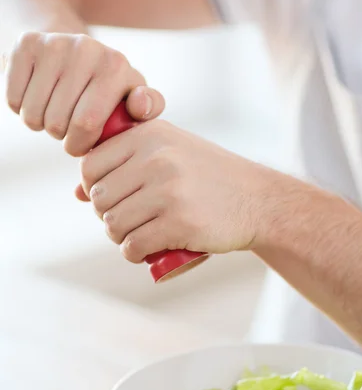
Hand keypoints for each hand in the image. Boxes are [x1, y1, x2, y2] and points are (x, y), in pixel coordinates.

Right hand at [3, 32, 164, 155]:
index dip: (79, 145)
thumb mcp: (132, 99)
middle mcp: (87, 49)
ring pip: (33, 114)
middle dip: (61, 136)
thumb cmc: (108, 89)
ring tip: (55, 112)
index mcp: (116, 66)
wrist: (74, 50)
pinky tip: (38, 97)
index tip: (82, 144)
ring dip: (40, 124)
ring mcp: (54, 43)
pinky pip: (13, 100)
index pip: (86, 124)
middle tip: (69, 125)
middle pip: (56, 123)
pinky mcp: (26, 44)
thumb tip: (139, 106)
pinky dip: (21, 108)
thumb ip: (148, 108)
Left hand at [79, 120, 274, 261]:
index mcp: (149, 136)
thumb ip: (126, 161)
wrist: (258, 200)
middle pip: (99, 199)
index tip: (112, 199)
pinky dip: (133, 254)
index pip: (90, 166)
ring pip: (113, 225)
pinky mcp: (179, 223)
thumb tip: (76, 192)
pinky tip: (143, 252)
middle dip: (107, 216)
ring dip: (119, 238)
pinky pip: (133, 246)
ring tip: (136, 237)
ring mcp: (168, 192)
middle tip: (128, 222)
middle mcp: (156, 159)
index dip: (93, 189)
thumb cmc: (209, 177)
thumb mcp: (170, 153)